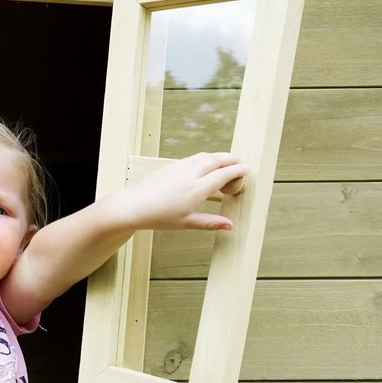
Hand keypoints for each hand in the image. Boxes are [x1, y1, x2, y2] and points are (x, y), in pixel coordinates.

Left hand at [118, 152, 249, 230]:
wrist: (134, 206)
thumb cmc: (159, 216)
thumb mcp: (186, 223)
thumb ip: (210, 222)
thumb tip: (229, 225)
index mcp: (196, 190)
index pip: (222, 175)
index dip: (237, 171)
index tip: (247, 169)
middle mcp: (189, 175)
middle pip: (215, 161)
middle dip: (230, 159)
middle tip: (240, 161)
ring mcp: (179, 168)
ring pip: (203, 157)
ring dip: (217, 156)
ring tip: (226, 160)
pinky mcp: (170, 166)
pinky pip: (192, 158)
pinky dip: (204, 158)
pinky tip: (206, 162)